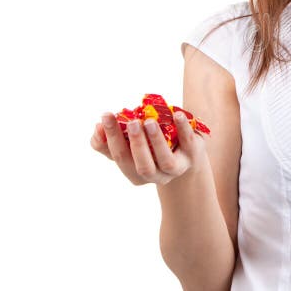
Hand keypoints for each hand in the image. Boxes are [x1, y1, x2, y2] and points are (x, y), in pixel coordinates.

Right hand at [91, 111, 208, 185]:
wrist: (187, 155)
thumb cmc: (152, 147)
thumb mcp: (132, 146)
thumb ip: (111, 140)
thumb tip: (97, 128)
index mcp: (135, 173)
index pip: (119, 158)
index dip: (108, 140)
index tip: (102, 120)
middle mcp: (155, 176)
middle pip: (141, 164)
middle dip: (134, 143)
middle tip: (130, 122)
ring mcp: (176, 168)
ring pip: (164, 160)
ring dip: (156, 140)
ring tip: (148, 121)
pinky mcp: (193, 154)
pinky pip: (188, 142)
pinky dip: (182, 128)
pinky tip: (177, 115)